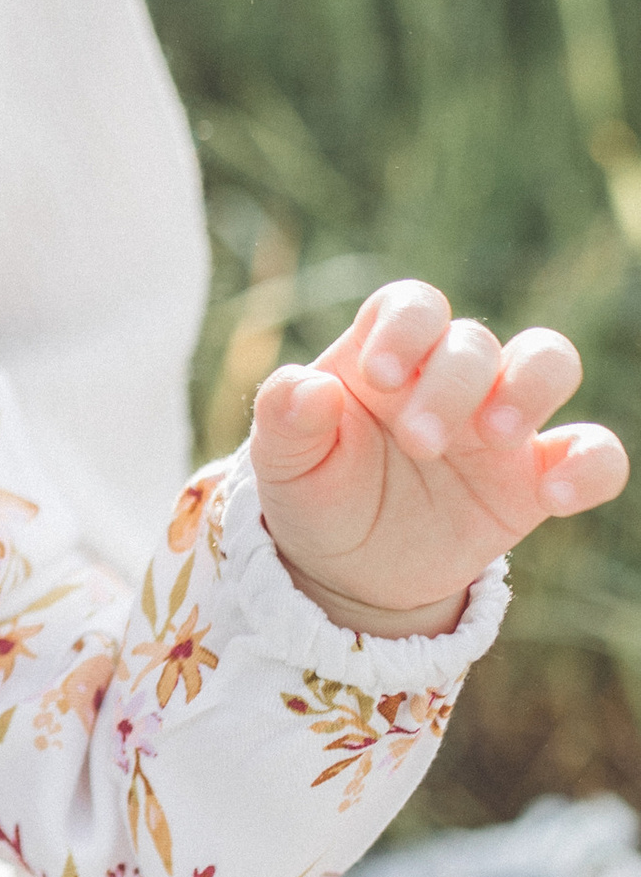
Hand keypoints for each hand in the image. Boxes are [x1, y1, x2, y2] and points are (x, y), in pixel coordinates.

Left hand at [251, 278, 627, 635]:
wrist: (350, 571)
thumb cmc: (317, 494)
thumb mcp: (282, 465)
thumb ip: (283, 418)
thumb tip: (307, 386)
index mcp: (385, 356)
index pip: (412, 305)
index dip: (406, 327)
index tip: (382, 377)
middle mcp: (449, 377)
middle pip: (474, 341)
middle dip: (452, 384)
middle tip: (421, 443)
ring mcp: (499, 423)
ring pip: (550, 361)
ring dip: (532, 386)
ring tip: (497, 434)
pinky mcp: (536, 479)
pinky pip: (593, 452)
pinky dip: (590, 464)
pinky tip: (555, 495)